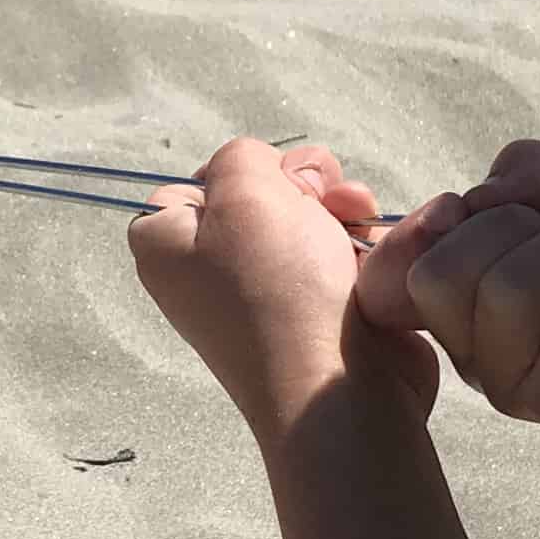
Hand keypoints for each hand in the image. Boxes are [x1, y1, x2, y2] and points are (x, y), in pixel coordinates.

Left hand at [130, 139, 428, 441]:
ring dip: (340, 209)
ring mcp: (265, 294)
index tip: (264, 185)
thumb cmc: (279, 288)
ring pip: (309, 219)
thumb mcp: (245, 188)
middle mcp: (208, 272)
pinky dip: (358, 245)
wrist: (338, 383)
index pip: (193, 183)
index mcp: (166, 245)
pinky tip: (373, 248)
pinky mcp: (316, 310)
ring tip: (357, 220)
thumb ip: (242, 155)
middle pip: (260, 194)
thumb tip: (274, 177)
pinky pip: (338, 255)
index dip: (239, 173)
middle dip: (302, 185)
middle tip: (320, 198)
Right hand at [356, 141, 539, 479]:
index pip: (392, 274)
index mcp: (470, 308)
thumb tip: (478, 196)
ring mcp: (517, 382)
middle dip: (528, 229)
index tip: (496, 213)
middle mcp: (480, 354)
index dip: (425, 231)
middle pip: (445, 267)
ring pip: (510, 281)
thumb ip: (529, 170)